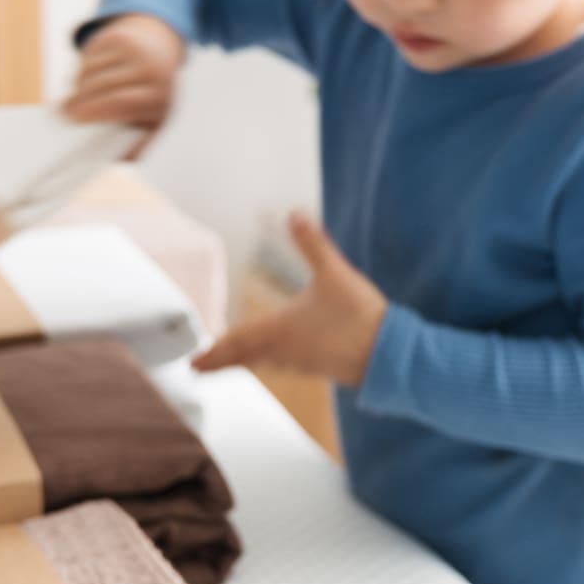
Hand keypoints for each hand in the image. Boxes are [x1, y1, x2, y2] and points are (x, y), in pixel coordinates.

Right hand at [62, 15, 184, 138]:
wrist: (159, 51)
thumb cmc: (152, 96)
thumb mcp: (153, 122)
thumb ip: (134, 145)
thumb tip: (107, 161)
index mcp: (160, 95)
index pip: (123, 102)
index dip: (96, 111)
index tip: (75, 120)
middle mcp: (150, 68)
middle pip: (102, 86)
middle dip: (80, 101)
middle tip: (65, 113)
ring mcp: (133, 49)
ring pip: (92, 71)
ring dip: (78, 87)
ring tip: (76, 99)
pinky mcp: (117, 36)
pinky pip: (89, 56)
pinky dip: (82, 71)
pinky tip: (86, 80)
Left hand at [192, 212, 387, 387]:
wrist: (390, 355)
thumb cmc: (359, 315)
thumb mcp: (335, 273)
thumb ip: (312, 244)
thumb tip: (295, 214)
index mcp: (280, 329)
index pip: (237, 341)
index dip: (214, 352)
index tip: (193, 363)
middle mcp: (285, 350)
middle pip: (244, 358)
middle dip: (220, 362)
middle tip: (198, 369)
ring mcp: (302, 362)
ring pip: (263, 364)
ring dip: (243, 362)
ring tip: (229, 361)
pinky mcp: (318, 368)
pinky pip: (282, 366)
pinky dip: (266, 363)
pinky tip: (272, 359)